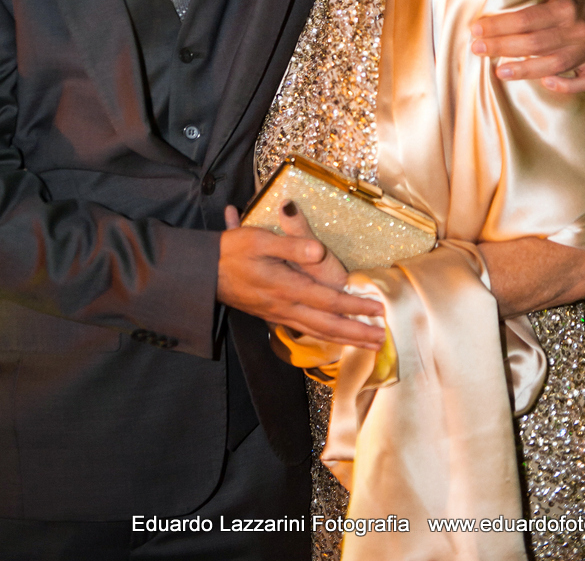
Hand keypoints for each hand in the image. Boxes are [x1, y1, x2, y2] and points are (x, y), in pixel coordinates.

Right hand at [219, 206, 384, 348]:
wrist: (202, 272)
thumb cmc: (230, 251)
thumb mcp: (258, 239)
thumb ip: (291, 244)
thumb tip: (317, 250)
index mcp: (285, 287)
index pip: (328, 300)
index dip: (354, 306)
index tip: (378, 309)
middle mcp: (285, 306)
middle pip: (328, 325)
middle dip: (356, 333)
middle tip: (382, 340)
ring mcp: (278, 314)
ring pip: (318, 332)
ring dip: (345, 339)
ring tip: (367, 345)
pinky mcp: (272, 316)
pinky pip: (305, 331)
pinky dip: (325, 337)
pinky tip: (334, 339)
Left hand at [471, 0, 584, 92]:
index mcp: (568, 4)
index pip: (527, 19)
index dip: (499, 25)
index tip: (475, 27)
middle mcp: (581, 29)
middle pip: (537, 44)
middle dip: (503, 47)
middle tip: (477, 48)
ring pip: (556, 65)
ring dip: (526, 71)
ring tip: (498, 72)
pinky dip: (568, 85)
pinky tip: (546, 83)